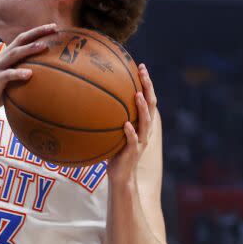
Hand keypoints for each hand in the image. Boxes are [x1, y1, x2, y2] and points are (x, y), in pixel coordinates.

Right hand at [0, 24, 57, 117]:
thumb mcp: (11, 79)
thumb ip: (22, 72)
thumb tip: (44, 74)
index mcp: (6, 56)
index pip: (23, 39)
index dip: (37, 31)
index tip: (54, 27)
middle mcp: (2, 58)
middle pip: (20, 40)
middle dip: (37, 33)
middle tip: (54, 27)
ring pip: (14, 54)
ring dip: (28, 49)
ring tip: (43, 46)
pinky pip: (7, 75)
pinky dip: (18, 73)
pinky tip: (29, 74)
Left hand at [108, 63, 156, 183]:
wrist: (121, 177)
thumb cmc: (115, 152)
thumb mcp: (113, 131)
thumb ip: (110, 116)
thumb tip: (91, 97)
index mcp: (142, 124)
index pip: (148, 99)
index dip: (147, 84)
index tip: (142, 67)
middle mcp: (144, 130)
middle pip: (152, 105)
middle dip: (148, 88)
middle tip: (143, 72)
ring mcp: (140, 142)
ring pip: (146, 123)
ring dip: (142, 108)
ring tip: (137, 95)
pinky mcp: (132, 153)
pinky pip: (133, 141)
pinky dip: (130, 133)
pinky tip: (126, 124)